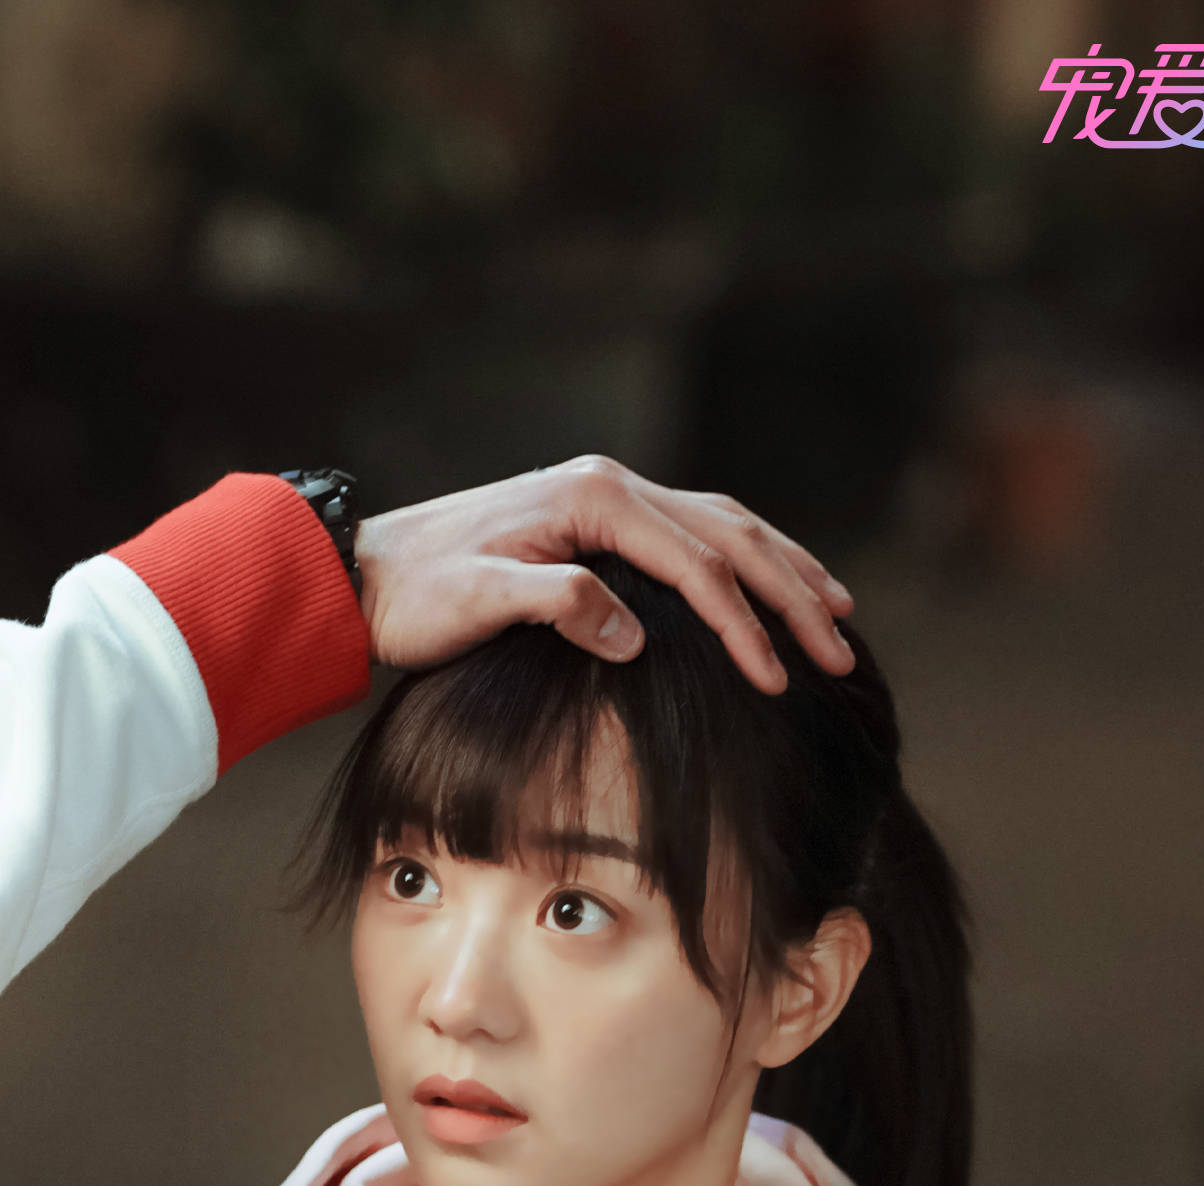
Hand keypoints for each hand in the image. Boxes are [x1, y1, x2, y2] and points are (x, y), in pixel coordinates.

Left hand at [350, 455, 855, 691]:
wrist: (364, 569)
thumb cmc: (417, 593)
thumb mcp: (480, 602)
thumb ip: (560, 606)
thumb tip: (634, 638)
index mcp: (597, 498)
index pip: (699, 565)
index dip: (745, 625)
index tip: (777, 680)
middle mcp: (611, 486)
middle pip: (732, 536)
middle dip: (792, 595)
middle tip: (839, 652)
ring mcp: (607, 498)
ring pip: (725, 526)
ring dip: (784, 569)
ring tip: (835, 612)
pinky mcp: (597, 521)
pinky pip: (693, 534)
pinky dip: (741, 560)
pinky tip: (765, 587)